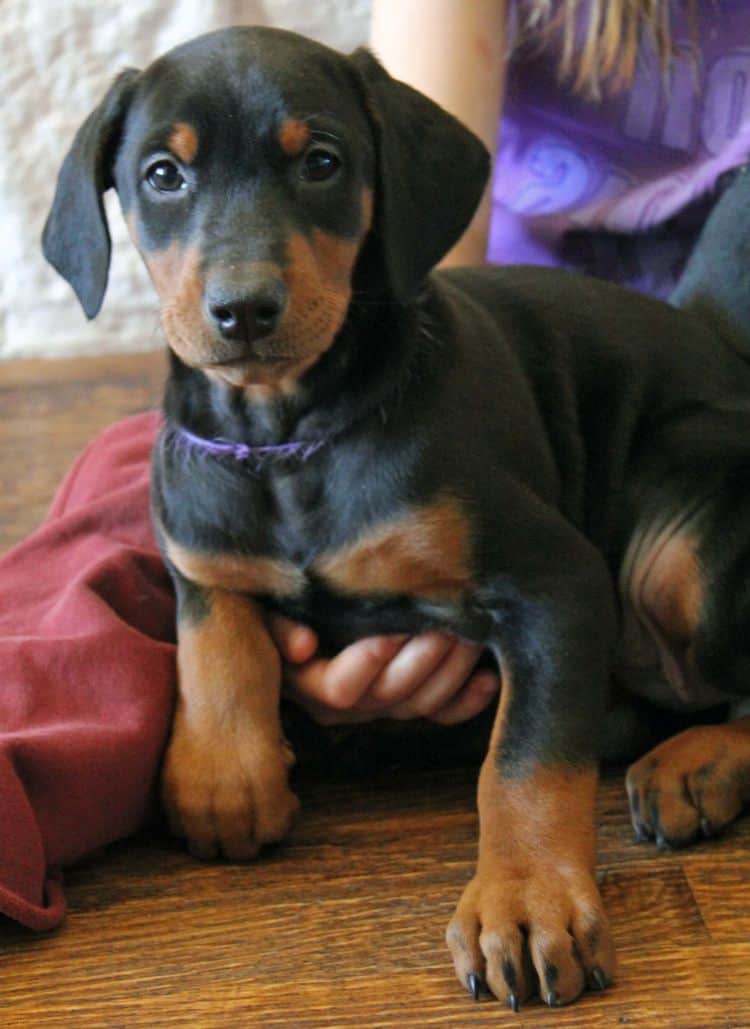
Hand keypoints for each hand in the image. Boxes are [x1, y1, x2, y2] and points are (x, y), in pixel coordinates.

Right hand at [267, 615, 498, 725]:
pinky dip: (466, 700)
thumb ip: (277, 628)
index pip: (341, 687)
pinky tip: (489, 677)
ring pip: (421, 703)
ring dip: (452, 671)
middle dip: (426, 657)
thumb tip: (303, 645)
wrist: (293, 619)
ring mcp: (378, 707)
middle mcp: (346, 705)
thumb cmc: (276, 610)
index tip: (393, 630)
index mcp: (308, 683)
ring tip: (473, 632)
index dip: (368, 663)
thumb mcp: (262, 614)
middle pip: (391, 694)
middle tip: (451, 620)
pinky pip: (438, 714)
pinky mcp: (403, 705)